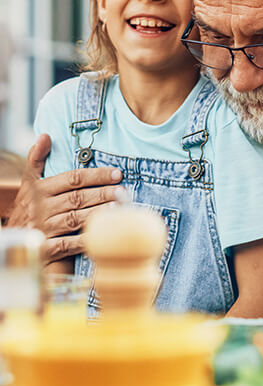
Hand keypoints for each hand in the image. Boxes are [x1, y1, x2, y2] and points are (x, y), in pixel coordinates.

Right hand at [7, 134, 123, 261]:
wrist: (14, 240)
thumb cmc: (28, 208)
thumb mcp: (28, 183)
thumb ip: (36, 160)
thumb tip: (46, 136)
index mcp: (40, 189)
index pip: (72, 179)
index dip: (96, 175)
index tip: (117, 173)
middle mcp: (41, 208)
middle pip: (77, 198)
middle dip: (102, 194)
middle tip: (123, 191)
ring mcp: (44, 228)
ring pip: (74, 219)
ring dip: (97, 214)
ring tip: (117, 209)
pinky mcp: (47, 249)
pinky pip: (68, 244)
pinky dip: (85, 241)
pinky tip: (102, 235)